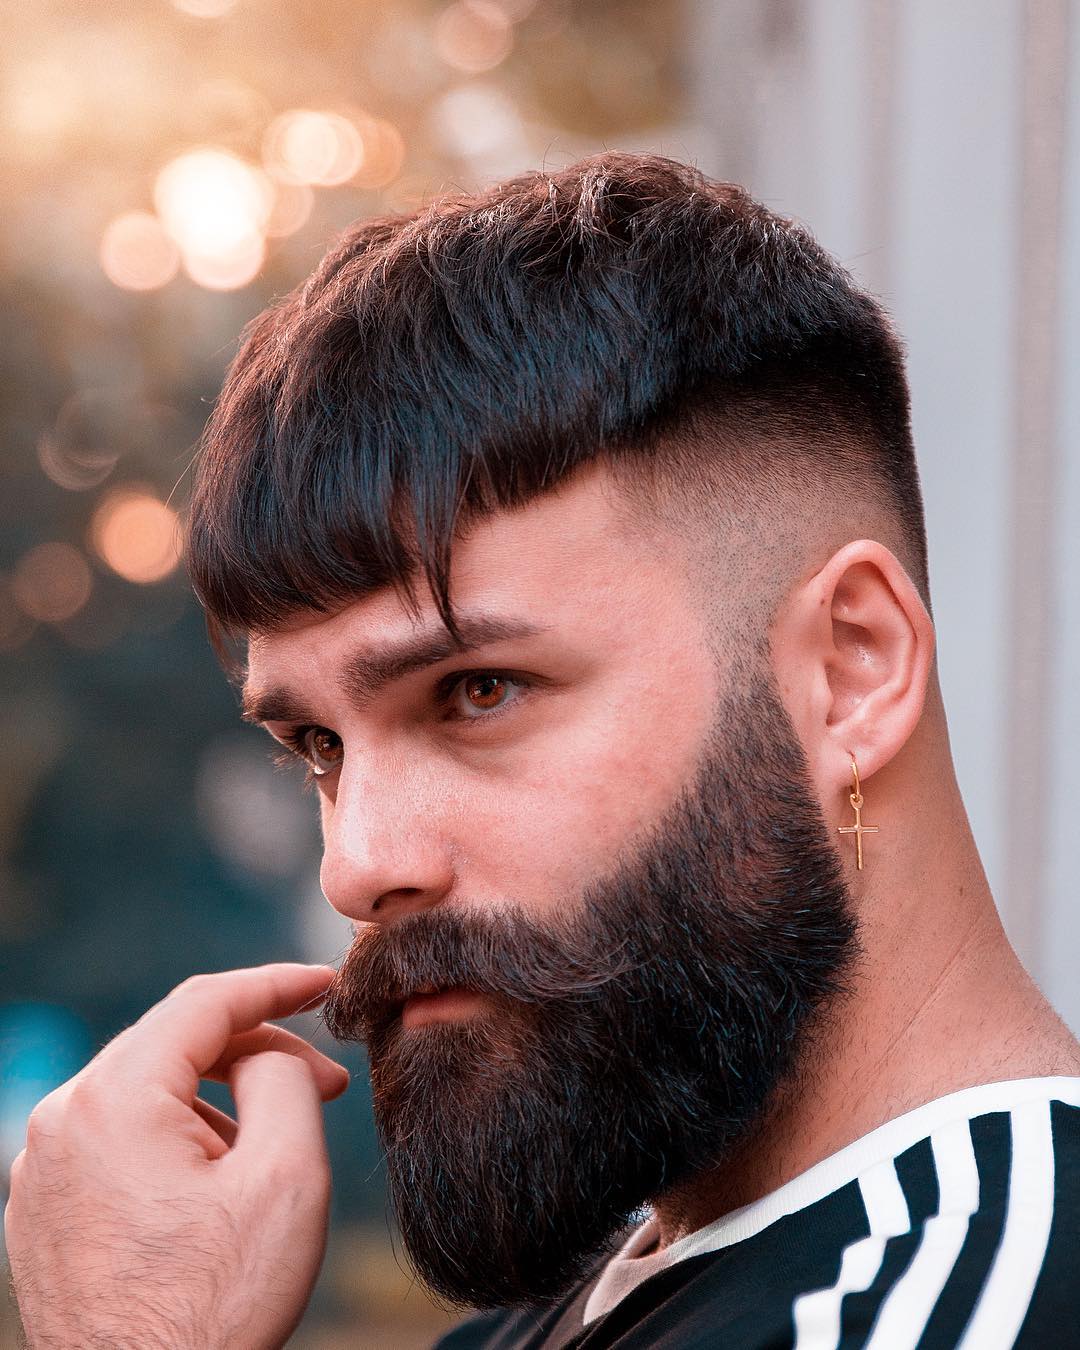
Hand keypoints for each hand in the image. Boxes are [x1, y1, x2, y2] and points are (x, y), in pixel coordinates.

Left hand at [5, 963, 350, 1349]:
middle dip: (257, 1051)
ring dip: (220, 1100)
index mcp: (113, 1099)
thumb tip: (265, 1051)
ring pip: (148, 1090)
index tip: (326, 984)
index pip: (206, 1003)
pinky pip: (119, 1137)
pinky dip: (177, 1136)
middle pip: (175, 1044)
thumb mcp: (285, 1177)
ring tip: (273, 1151)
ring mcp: (43, 1167)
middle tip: (327, 1084)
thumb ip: (283, 1078)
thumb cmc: (215, 1309)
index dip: (276, 984)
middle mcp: (61, 1120)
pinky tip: (220, 1181)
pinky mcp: (44, 1208)